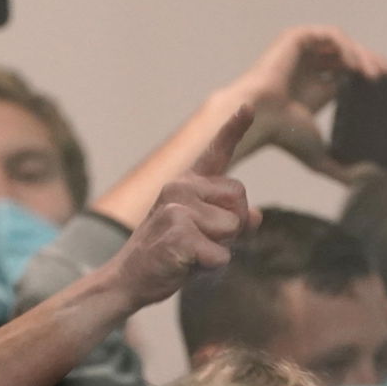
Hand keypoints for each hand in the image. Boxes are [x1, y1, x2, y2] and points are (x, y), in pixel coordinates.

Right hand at [110, 106, 260, 312]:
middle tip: (202, 242)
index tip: (248, 106)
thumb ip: (231, 222)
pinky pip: (221, 255)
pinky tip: (184, 266)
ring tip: (190, 254)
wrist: (128, 279)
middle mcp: (180, 187)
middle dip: (233, 227)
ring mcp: (177, 208)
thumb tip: (258, 216)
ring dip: (220, 249)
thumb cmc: (169, 256)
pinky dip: (209, 268)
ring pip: (232, 227)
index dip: (234, 129)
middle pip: (240, 199)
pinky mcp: (178, 233)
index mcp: (187, 184)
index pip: (216, 153)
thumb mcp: (204, 235)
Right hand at [228, 26, 386, 182]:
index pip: (349, 72)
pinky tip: (357, 66)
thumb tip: (374, 175)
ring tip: (377, 75)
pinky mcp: (296, 38)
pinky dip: (348, 47)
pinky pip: (331, 36)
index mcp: (316, 88)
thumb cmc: (283, 137)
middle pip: (349, 56)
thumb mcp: (321, 158)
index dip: (371, 72)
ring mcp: (303, 51)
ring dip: (363, 55)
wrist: (260, 119)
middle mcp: (309, 67)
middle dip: (373, 61)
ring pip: (342, 44)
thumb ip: (345, 171)